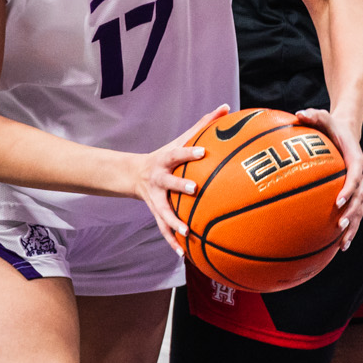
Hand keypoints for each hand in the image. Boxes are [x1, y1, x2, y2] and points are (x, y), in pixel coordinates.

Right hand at [135, 104, 224, 254]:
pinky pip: (164, 230)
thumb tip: (227, 106)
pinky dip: (172, 242)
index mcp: (166, 160)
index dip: (188, 152)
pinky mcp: (156, 213)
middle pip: (168, 182)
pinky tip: (184, 255)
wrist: (136, 174)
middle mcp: (159, 180)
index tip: (202, 152)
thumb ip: (204, 124)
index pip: (177, 154)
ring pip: (164, 211)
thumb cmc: (169, 155)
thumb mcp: (182, 138)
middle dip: (180, 185)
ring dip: (174, 222)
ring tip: (187, 232)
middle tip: (194, 189)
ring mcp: (156, 198)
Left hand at [295, 108, 362, 249]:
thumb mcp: (322, 116)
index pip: (355, 175)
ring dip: (353, 227)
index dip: (349, 189)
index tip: (338, 202)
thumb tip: (298, 113)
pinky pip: (355, 213)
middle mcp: (361, 174)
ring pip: (360, 209)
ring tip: (343, 243)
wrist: (346, 131)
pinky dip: (350, 228)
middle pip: (360, 197)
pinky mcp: (355, 193)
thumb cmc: (331, 126)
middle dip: (351, 213)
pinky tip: (340, 245)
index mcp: (355, 158)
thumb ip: (313, 115)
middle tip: (340, 226)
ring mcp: (360, 185)